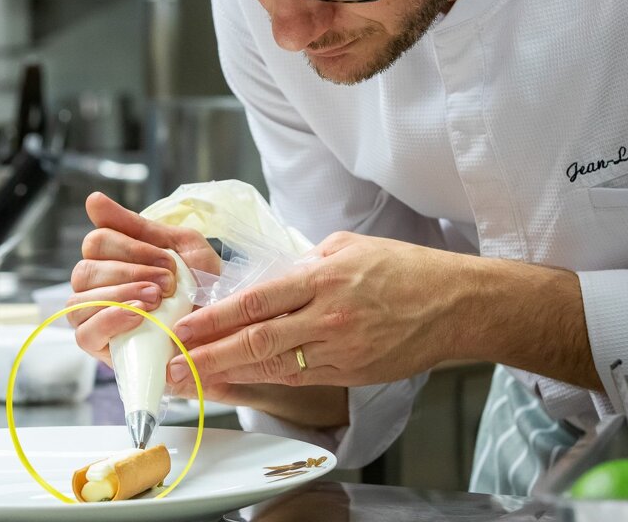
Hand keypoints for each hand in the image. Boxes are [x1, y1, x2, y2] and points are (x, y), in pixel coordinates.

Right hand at [66, 192, 219, 368]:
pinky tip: (139, 316)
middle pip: (85, 269)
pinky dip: (110, 320)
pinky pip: (85, 333)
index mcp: (114, 258)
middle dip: (130, 273)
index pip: (97, 241)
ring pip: (80, 299)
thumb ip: (138, 225)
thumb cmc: (204, 286)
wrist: (226, 329)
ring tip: (156, 301)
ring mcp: (97, 318)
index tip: (168, 261)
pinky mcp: (102, 349)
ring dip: (121, 295)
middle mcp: (99, 286)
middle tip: (167, 285)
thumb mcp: (181, 246)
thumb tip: (93, 200)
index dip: (131, 249)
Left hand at [166, 232, 478, 388]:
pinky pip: (299, 378)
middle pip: (256, 340)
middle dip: (208, 355)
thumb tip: (267, 277)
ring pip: (273, 365)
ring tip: (192, 380)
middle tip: (173, 365)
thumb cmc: (404, 269)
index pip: (257, 300)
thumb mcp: (349, 246)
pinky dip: (263, 381)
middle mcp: (328, 316)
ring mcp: (340, 349)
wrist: (455, 304)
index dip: (214, 317)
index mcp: (324, 277)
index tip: (183, 326)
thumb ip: (304, 262)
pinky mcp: (351, 372)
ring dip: (228, 374)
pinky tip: (236, 382)